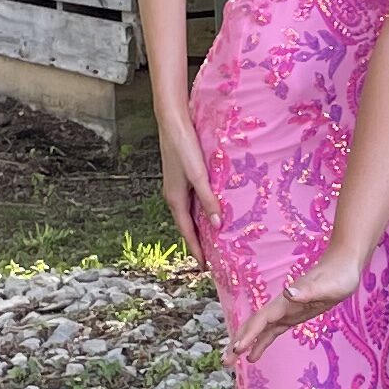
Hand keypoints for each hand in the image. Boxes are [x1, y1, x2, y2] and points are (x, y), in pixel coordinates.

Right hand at [155, 111, 217, 257]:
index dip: (196, 250)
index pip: (187, 232)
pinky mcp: (182, 176)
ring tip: (212, 239)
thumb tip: (216, 225)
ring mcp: (177, 186)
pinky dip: (201, 210)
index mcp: (175, 198)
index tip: (205, 267)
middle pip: (188, 225)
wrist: (172, 121)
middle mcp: (174, 195)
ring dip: (200, 226)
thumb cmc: (184, 146)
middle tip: (211, 258)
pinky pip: (192, 200)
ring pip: (190, 213)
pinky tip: (211, 209)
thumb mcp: (198, 175)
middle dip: (198, 242)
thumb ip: (208, 199)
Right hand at [233, 244, 362, 362]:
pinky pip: (271, 332)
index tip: (237, 349)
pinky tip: (254, 355)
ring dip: (245, 344)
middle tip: (225, 362)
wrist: (344, 264)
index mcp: (286, 301)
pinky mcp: (293, 315)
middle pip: (254, 325)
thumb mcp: (328, 286)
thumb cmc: (339, 275)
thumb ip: (308, 290)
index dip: (249, 334)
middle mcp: (281, 306)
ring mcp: (286, 311)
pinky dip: (261, 343)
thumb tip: (288, 292)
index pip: (262, 319)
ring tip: (231, 362)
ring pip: (259, 330)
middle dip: (238, 342)